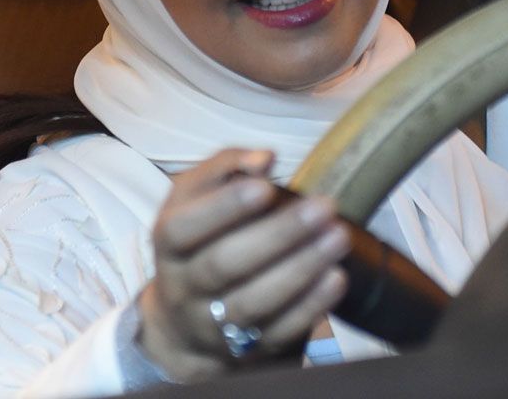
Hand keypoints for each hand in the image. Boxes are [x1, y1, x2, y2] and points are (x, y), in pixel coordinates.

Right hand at [136, 148, 350, 381]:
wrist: (184, 323)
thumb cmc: (200, 239)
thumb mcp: (194, 198)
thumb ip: (225, 167)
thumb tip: (264, 159)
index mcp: (168, 244)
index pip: (183, 229)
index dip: (223, 208)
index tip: (266, 186)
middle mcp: (184, 288)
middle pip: (224, 265)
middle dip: (277, 235)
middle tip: (323, 207)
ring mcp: (213, 324)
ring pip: (252, 302)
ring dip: (300, 269)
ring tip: (338, 237)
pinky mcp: (246, 350)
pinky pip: (277, 332)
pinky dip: (309, 306)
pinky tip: (336, 277)